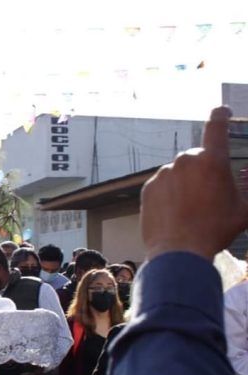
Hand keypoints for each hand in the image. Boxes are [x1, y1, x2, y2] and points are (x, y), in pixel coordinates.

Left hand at [142, 106, 247, 260]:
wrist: (178, 251)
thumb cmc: (215, 230)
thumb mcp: (245, 210)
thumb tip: (245, 175)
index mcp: (212, 160)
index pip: (216, 125)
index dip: (220, 115)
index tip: (221, 111)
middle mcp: (185, 160)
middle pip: (198, 157)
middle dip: (204, 171)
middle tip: (209, 197)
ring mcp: (164, 174)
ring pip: (179, 172)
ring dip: (186, 183)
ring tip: (191, 210)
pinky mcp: (148, 187)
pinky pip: (164, 185)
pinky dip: (170, 194)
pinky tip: (176, 213)